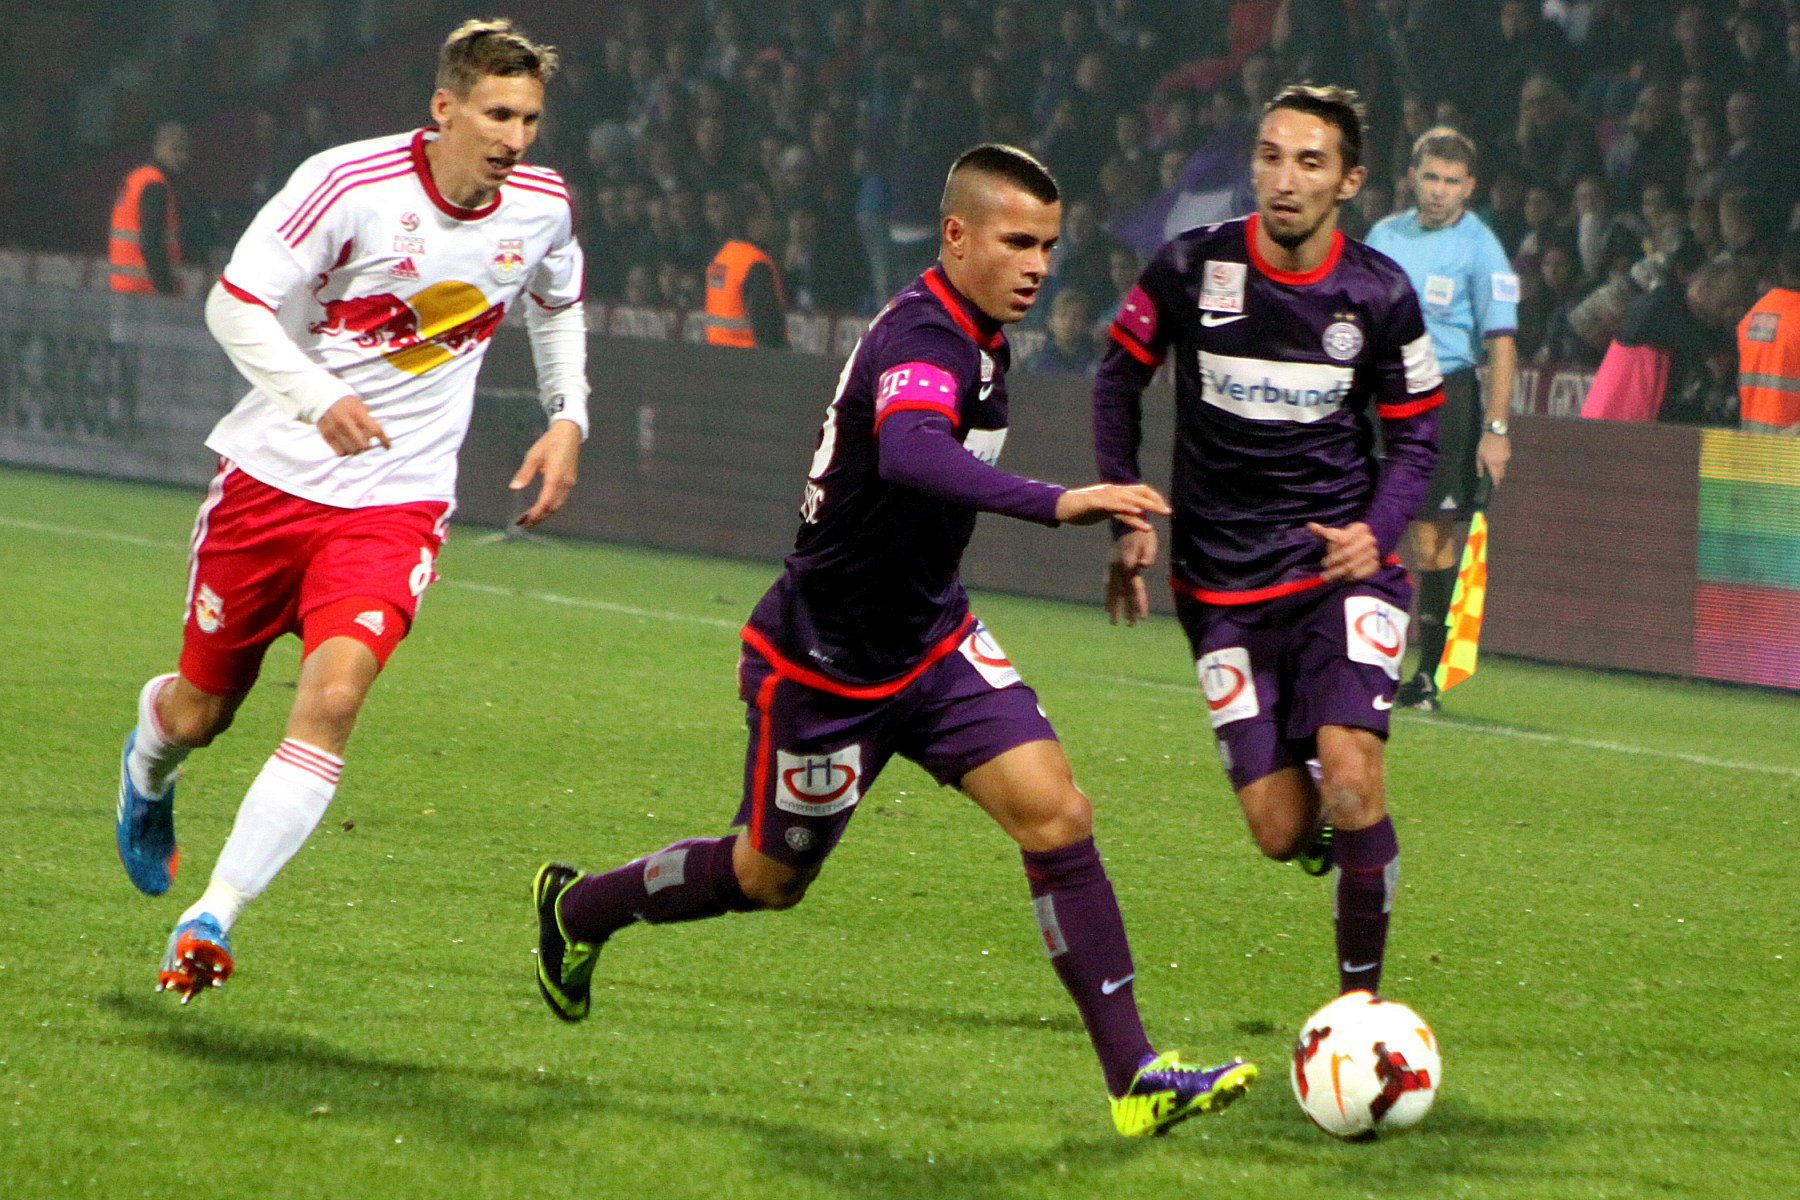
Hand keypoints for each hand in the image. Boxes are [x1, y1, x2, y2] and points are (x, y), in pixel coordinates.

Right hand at [316, 395, 389, 455]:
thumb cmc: (343, 400)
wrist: (319, 396)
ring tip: (357, 444)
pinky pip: (340, 452)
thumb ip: (367, 418)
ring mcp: (334, 430)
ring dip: (358, 450)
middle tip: (368, 443)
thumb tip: (377, 434)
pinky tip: (348, 446)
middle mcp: (345, 422)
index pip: (375, 430)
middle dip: (369, 446)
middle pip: (364, 444)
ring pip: (353, 451)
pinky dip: (347, 452)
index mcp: (356, 412)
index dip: (384, 440)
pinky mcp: (326, 436)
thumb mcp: (358, 404)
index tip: (387, 446)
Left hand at [510, 419, 581, 526]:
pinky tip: (540, 508)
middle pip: (552, 508)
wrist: (569, 434)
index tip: (523, 520)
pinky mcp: (570, 482)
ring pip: (557, 506)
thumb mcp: (533, 456)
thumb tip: (514, 488)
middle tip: (523, 524)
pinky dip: (550, 508)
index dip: (534, 513)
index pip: (545, 502)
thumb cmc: (549, 443)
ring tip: (530, 519)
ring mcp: (569, 484)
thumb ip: (524, 473)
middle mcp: (565, 484)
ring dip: (544, 514)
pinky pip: (560, 500)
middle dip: (538, 518)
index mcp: (555, 477)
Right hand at [1055, 482, 1170, 531]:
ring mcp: (1104, 496)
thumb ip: (1119, 511)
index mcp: (1115, 492)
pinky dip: (1128, 509)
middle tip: (1168, 511)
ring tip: (1160, 512)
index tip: (1164, 508)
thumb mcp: (1105, 511)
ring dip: (1147, 506)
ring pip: (1129, 499)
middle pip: (1138, 494)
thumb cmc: (1082, 510)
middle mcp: (1112, 491)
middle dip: (1155, 502)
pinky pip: (1114, 506)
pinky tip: (1138, 513)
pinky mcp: (1095, 502)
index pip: (1140, 491)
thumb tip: (1134, 515)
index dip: (1154, 497)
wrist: (1060, 506)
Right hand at [1106, 527, 1157, 625]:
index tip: (1142, 618)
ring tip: (1114, 621)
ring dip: (1114, 607)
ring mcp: (1112, 567)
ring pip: (1113, 591)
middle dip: (1127, 610)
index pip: (1135, 589)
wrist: (1126, 520)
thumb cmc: (1142, 532)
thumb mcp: (1149, 540)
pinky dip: (1108, 596)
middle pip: (1123, 593)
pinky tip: (1107, 605)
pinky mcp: (1110, 565)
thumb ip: (1148, 553)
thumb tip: (1145, 565)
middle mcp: (1118, 568)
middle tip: (1130, 625)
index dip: (1139, 604)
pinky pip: (1108, 584)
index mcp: (1129, 564)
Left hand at [1306, 520, 1378, 582]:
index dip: (1332, 547)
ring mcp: (1373, 552)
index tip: (1324, 554)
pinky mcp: (1375, 565)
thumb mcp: (1333, 536)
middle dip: (1334, 560)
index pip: (1342, 539)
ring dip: (1337, 572)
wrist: (1360, 553)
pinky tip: (1340, 578)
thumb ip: (1322, 531)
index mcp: (1360, 528)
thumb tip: (1309, 525)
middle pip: (1347, 553)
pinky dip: (1347, 577)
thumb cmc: (1343, 543)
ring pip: (1351, 565)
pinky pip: (1359, 573)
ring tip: (1326, 576)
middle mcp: (1369, 539)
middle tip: (1324, 565)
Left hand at [1477, 430, 1510, 486]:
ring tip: (1494, 461)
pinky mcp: (1509, 453)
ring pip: (1504, 466)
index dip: (1496, 482)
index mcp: (1492, 462)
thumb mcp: (1479, 455)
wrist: (1496, 433)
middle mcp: (1500, 461)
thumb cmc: (1485, 444)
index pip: (1495, 476)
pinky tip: (1497, 454)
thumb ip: (1479, 466)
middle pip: (1501, 473)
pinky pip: (1505, 460)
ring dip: (1500, 468)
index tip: (1496, 487)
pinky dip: (1502, 460)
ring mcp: (1506, 457)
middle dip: (1499, 476)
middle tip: (1495, 479)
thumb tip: (1480, 475)